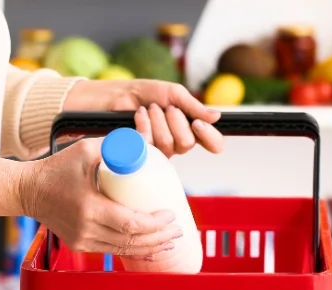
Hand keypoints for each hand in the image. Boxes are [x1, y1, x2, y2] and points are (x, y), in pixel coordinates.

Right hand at [19, 137, 181, 257]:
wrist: (28, 190)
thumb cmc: (56, 168)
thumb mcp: (86, 150)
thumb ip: (115, 147)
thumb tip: (145, 145)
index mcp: (89, 208)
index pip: (131, 223)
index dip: (155, 223)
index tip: (171, 213)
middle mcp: (86, 230)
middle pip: (131, 240)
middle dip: (160, 236)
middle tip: (178, 227)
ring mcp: (82, 240)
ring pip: (124, 250)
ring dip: (151, 246)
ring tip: (170, 239)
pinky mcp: (80, 244)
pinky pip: (113, 251)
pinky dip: (134, 251)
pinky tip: (151, 249)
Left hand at [63, 79, 223, 156]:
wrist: (115, 95)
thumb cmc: (144, 93)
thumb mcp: (172, 93)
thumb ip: (193, 106)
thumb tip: (216, 117)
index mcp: (190, 128)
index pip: (213, 144)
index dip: (210, 137)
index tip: (197, 123)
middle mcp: (178, 142)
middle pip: (188, 144)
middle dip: (175, 120)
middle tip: (164, 107)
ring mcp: (161, 151)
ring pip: (170, 145)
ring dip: (158, 121)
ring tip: (149, 108)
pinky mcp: (142, 154)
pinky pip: (151, 146)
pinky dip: (145, 124)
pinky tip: (139, 116)